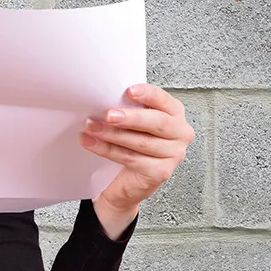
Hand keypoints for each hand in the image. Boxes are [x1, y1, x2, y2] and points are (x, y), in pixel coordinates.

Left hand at [80, 84, 194, 233]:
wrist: (129, 179)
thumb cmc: (133, 142)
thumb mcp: (133, 122)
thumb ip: (127, 108)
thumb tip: (103, 97)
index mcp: (174, 113)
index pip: (164, 100)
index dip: (148, 94)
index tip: (129, 91)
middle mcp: (180, 133)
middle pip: (157, 123)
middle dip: (130, 118)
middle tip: (108, 115)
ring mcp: (173, 154)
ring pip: (141, 142)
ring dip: (112, 134)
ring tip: (91, 127)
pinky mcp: (161, 172)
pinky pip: (131, 158)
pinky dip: (108, 150)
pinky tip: (92, 143)